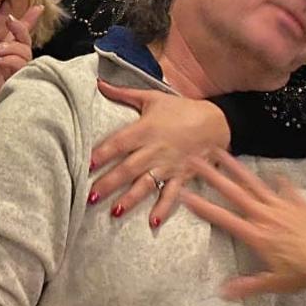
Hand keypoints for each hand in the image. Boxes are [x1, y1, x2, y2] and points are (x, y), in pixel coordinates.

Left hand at [0, 6, 42, 139]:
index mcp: (1, 56)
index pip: (16, 36)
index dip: (27, 22)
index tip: (37, 8)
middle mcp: (12, 63)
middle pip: (25, 42)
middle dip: (20, 29)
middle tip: (10, 22)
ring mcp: (17, 74)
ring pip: (25, 53)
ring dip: (12, 47)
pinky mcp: (18, 84)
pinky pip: (21, 68)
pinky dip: (10, 60)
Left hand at [88, 81, 229, 226]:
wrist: (219, 121)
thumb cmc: (181, 109)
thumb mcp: (151, 98)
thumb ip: (123, 93)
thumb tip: (98, 82)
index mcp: (144, 130)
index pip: (118, 144)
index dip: (102, 154)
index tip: (86, 165)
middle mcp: (154, 150)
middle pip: (128, 169)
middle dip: (109, 183)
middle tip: (90, 197)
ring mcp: (169, 166)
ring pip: (146, 184)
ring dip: (130, 199)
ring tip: (114, 212)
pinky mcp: (183, 177)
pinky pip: (172, 195)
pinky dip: (163, 209)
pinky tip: (152, 223)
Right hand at [181, 149, 305, 297]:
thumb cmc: (305, 272)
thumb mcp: (274, 283)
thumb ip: (247, 285)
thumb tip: (222, 292)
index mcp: (255, 234)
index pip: (222, 218)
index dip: (202, 206)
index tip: (185, 194)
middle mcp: (264, 215)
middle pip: (233, 192)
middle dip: (212, 175)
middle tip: (195, 160)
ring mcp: (281, 207)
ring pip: (253, 183)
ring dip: (235, 167)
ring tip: (221, 152)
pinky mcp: (298, 204)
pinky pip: (286, 189)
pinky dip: (279, 182)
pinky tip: (274, 174)